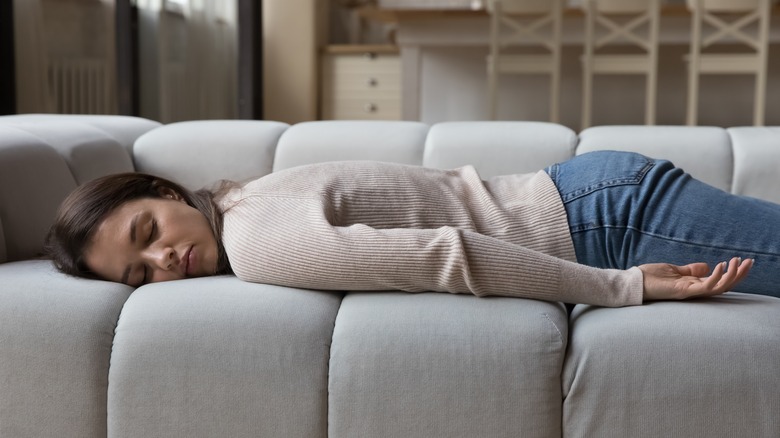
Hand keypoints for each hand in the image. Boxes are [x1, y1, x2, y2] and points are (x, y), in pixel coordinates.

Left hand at [638, 257, 752, 301]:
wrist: (634, 283)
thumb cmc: (651, 277)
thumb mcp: (674, 270)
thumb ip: (691, 270)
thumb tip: (708, 266)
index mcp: (693, 284)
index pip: (718, 281)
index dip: (731, 273)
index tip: (739, 261)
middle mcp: (695, 289)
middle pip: (724, 286)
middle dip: (739, 275)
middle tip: (750, 262)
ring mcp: (690, 291)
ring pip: (719, 287)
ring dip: (732, 275)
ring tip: (739, 262)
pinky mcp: (683, 291)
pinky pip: (705, 287)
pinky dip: (715, 277)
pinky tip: (721, 265)